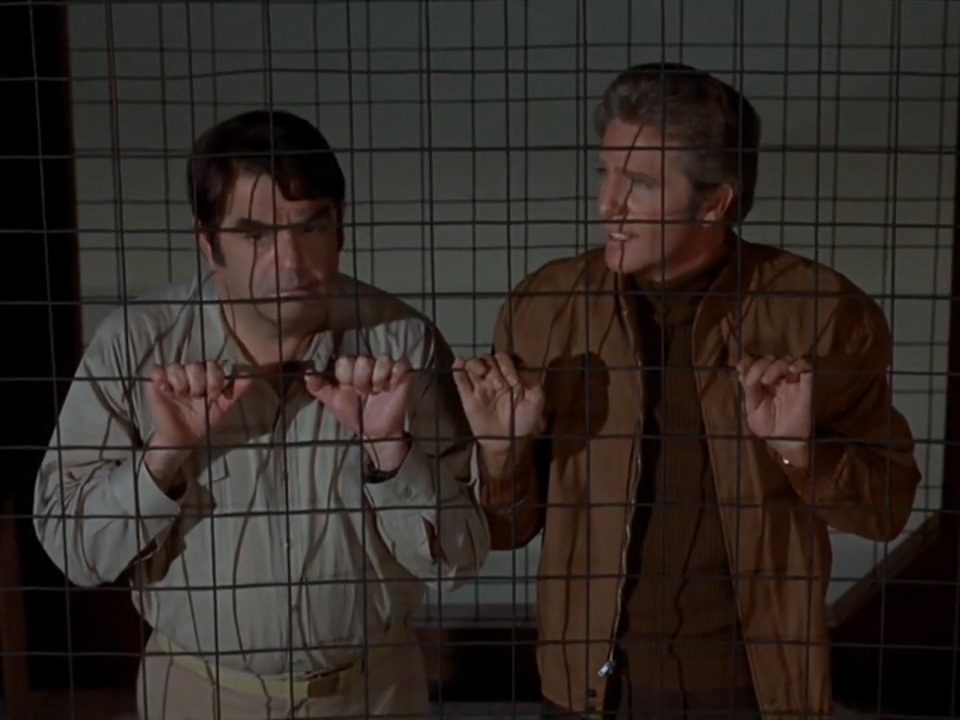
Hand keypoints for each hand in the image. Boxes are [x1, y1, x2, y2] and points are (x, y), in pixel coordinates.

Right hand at [144, 362, 252, 483]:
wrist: (183, 438)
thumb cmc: (203, 421)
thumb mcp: (222, 409)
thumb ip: (235, 392)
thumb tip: (250, 377)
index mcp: (207, 377)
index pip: (213, 366)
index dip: (215, 378)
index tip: (214, 395)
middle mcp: (190, 374)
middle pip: (195, 365)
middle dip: (199, 383)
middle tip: (197, 398)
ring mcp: (172, 378)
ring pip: (176, 366)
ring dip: (181, 382)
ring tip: (182, 396)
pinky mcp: (156, 384)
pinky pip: (156, 370)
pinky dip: (160, 377)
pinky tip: (166, 390)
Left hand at [305, 356, 411, 468]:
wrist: (375, 432)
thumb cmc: (355, 415)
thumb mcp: (333, 403)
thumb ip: (319, 388)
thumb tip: (306, 375)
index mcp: (350, 369)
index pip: (345, 361)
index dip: (346, 376)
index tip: (349, 390)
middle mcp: (367, 365)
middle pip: (363, 360)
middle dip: (362, 380)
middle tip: (364, 393)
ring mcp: (385, 368)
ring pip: (382, 360)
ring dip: (378, 379)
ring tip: (378, 392)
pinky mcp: (402, 374)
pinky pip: (400, 364)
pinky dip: (395, 376)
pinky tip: (390, 387)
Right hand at [452, 352, 544, 455]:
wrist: (507, 442)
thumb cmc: (523, 421)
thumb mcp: (536, 400)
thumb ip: (533, 381)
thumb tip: (520, 367)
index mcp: (510, 375)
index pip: (505, 358)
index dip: (508, 365)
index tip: (513, 382)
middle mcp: (494, 377)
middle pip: (488, 358)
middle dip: (493, 367)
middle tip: (500, 386)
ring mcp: (480, 386)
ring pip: (473, 364)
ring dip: (475, 364)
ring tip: (481, 374)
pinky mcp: (467, 397)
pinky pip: (460, 379)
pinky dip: (458, 370)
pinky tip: (459, 364)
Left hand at [736, 353, 812, 466]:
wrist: (784, 442)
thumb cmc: (766, 427)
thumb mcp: (752, 409)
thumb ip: (749, 390)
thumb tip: (741, 371)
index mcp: (762, 382)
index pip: (756, 363)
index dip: (749, 362)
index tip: (741, 367)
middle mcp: (777, 378)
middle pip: (770, 359)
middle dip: (759, 366)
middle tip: (753, 381)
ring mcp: (792, 380)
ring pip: (785, 360)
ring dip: (774, 366)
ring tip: (766, 381)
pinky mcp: (806, 386)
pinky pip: (808, 367)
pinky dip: (800, 363)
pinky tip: (791, 370)